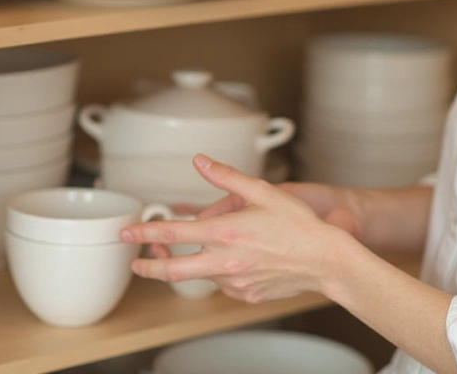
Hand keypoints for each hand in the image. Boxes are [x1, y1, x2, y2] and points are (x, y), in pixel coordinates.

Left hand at [120, 154, 359, 303]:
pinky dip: (219, 274)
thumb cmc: (299, 225)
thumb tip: (201, 161)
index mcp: (225, 232)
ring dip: (188, 267)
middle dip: (149, 267)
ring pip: (200, 276)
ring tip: (183, 256)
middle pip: (173, 271)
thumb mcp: (263, 191)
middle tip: (136, 263)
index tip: (129, 233)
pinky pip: (223, 285)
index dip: (145, 233)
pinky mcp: (246, 295)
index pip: (172, 234)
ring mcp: (235, 282)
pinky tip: (228, 263)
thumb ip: (226, 176)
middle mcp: (225, 260)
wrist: (327, 260)